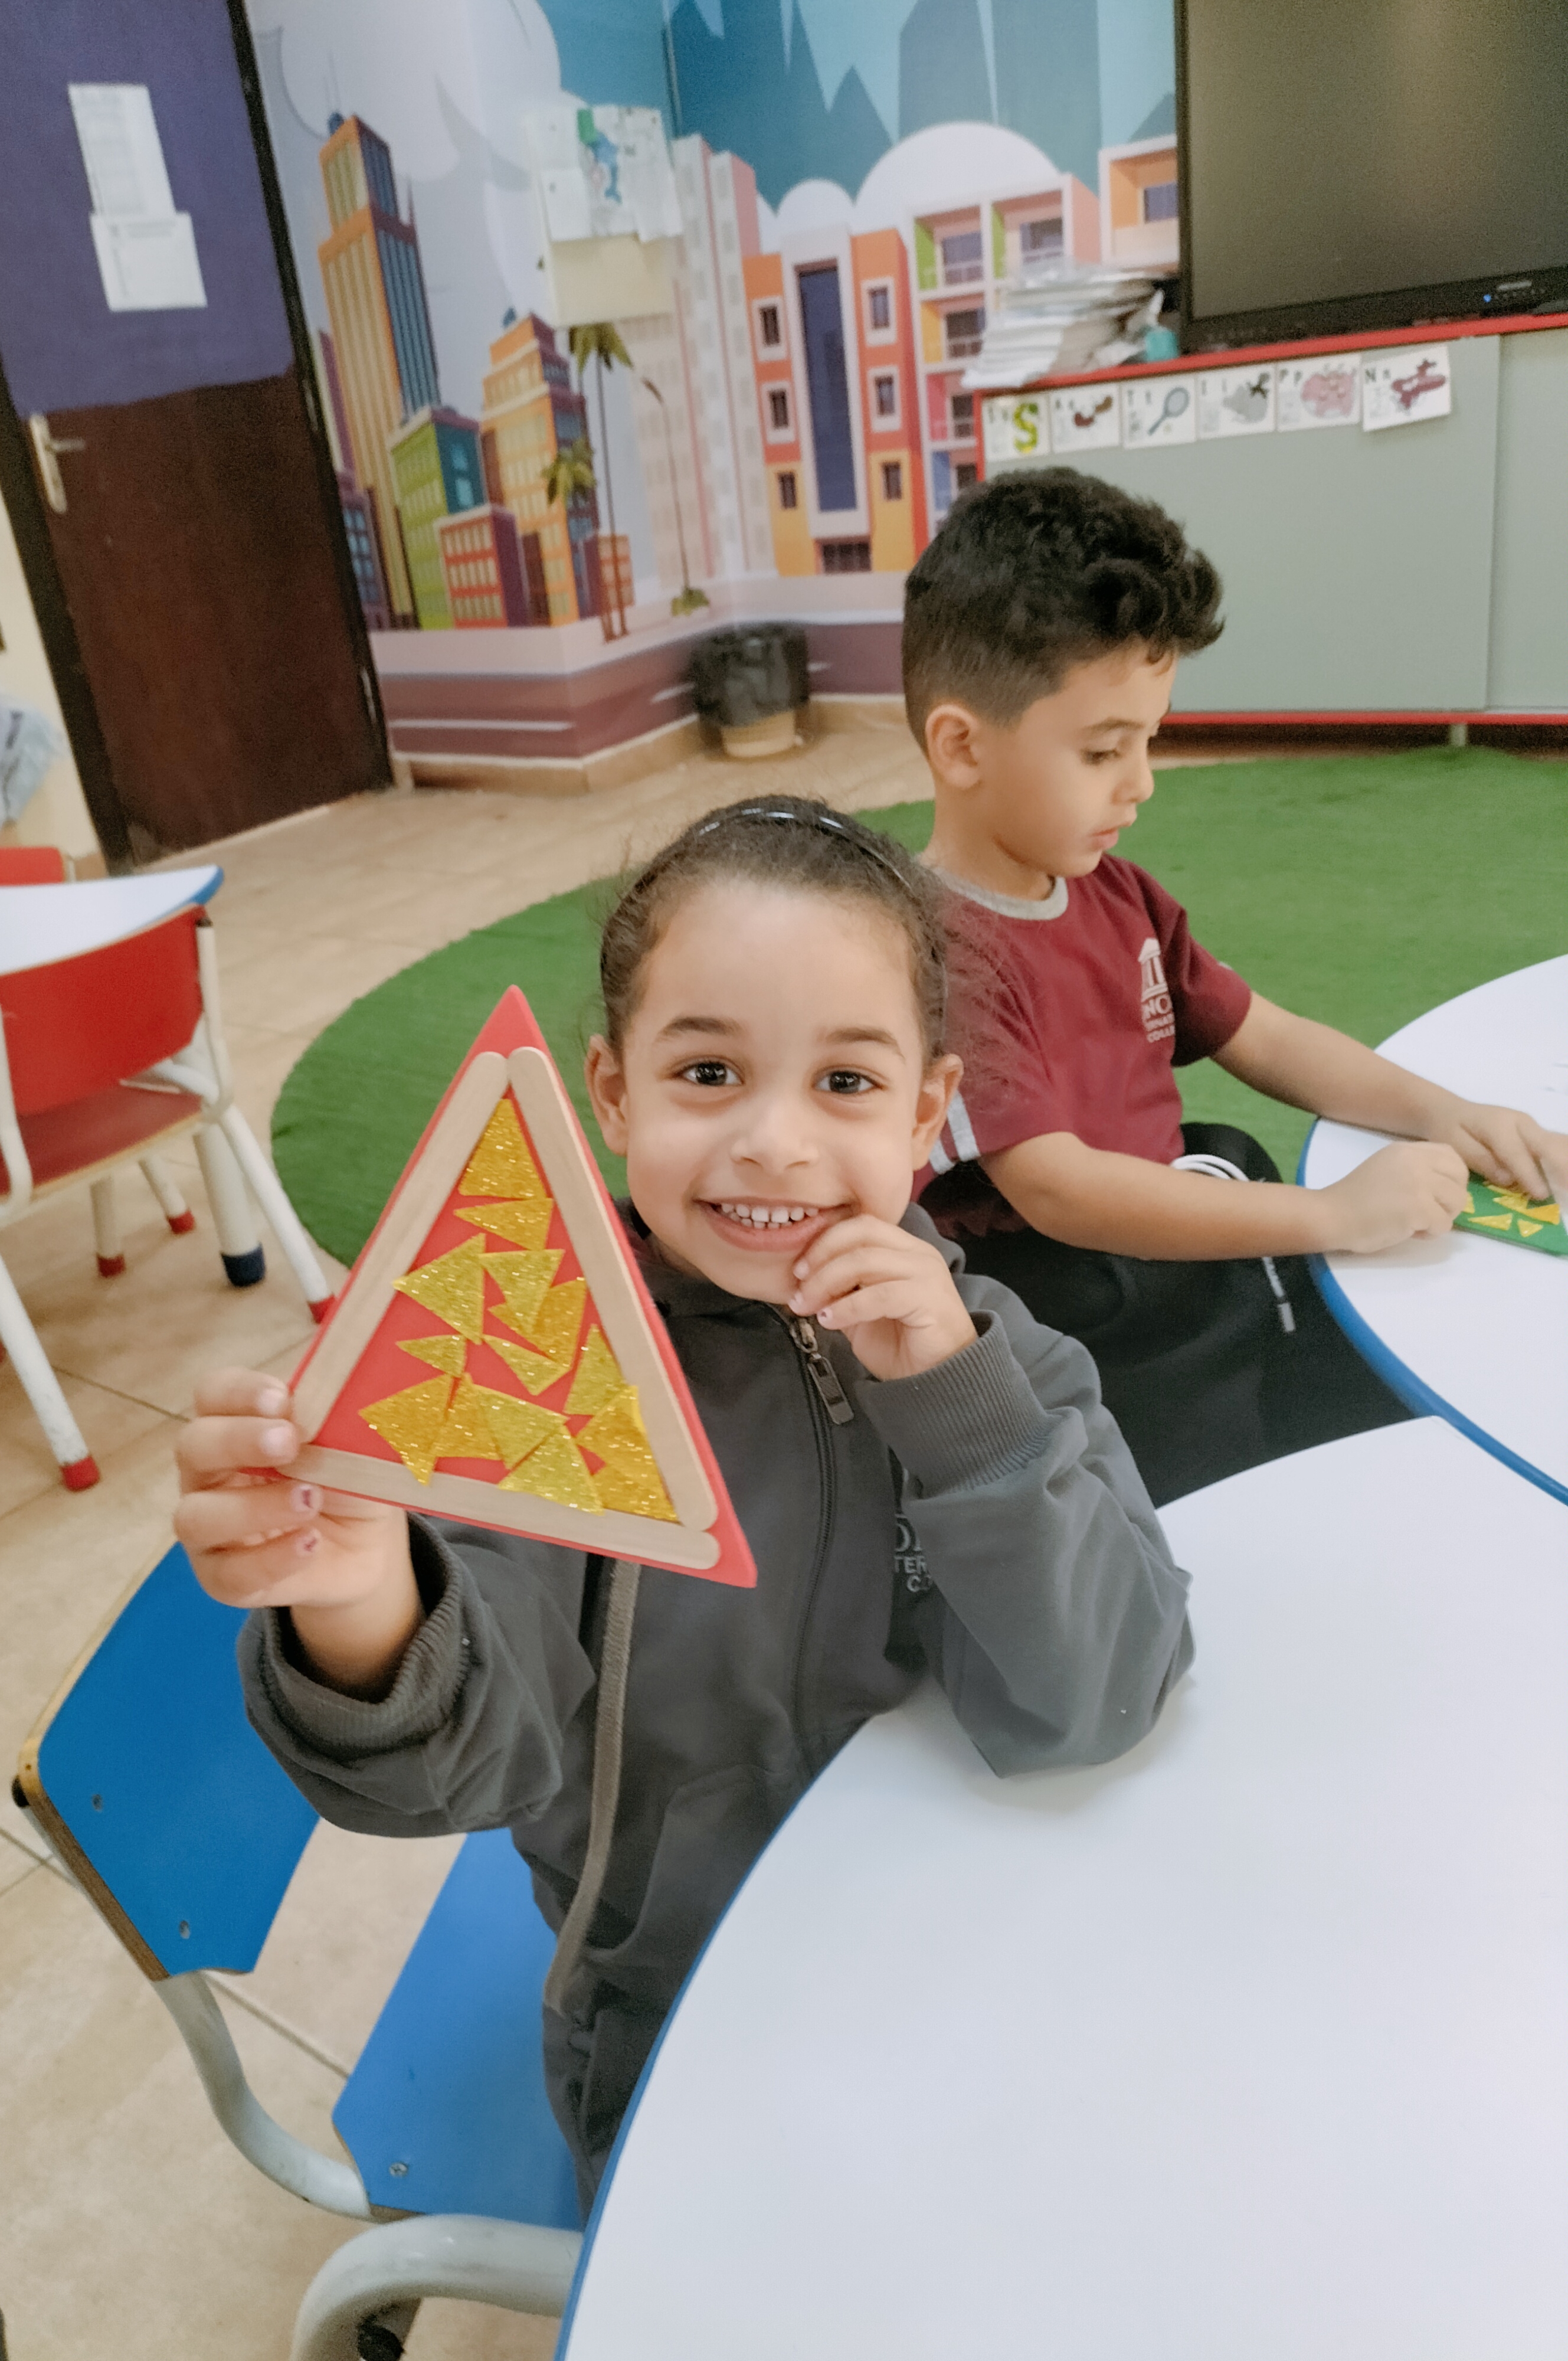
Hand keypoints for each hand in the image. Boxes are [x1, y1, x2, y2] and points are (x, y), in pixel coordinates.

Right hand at [175, 1368, 420, 1695]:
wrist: (366, 1545)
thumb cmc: (346, 1478)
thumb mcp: (354, 1444)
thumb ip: (338, 1421)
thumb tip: (344, 1400)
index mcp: (234, 1425)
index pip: (213, 1395)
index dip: (238, 1392)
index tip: (281, 1398)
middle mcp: (209, 1473)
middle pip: (193, 1447)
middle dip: (238, 1440)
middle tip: (289, 1442)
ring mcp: (208, 1528)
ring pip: (197, 1516)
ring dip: (253, 1506)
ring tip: (310, 1500)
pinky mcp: (222, 1577)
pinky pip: (229, 1573)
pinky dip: (271, 1558)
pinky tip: (309, 1542)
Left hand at [787, 1216, 976, 1381]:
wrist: (938, 1380)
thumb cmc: (902, 1344)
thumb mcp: (860, 1311)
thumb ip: (840, 1290)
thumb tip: (803, 1279)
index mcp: (904, 1249)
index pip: (860, 1225)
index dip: (824, 1242)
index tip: (798, 1271)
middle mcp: (918, 1253)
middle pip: (861, 1234)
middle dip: (821, 1258)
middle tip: (799, 1287)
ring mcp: (927, 1273)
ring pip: (865, 1261)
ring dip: (826, 1283)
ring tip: (809, 1307)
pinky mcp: (930, 1298)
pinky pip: (879, 1294)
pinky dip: (846, 1307)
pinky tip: (830, 1321)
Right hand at [1320, 1141, 1468, 1254]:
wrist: (1331, 1216)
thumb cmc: (1355, 1199)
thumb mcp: (1388, 1169)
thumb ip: (1415, 1169)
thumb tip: (1445, 1187)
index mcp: (1408, 1150)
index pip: (1452, 1157)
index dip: (1452, 1178)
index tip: (1436, 1194)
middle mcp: (1416, 1160)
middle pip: (1460, 1179)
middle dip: (1450, 1200)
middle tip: (1428, 1211)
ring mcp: (1419, 1183)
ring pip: (1456, 1202)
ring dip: (1441, 1217)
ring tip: (1416, 1222)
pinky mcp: (1419, 1207)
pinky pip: (1444, 1224)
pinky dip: (1429, 1233)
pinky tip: (1408, 1231)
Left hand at [1435, 1102, 1567, 1205]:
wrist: (1450, 1110)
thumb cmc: (1450, 1130)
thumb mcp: (1455, 1145)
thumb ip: (1481, 1160)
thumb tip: (1508, 1179)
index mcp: (1499, 1125)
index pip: (1517, 1153)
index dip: (1530, 1175)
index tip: (1542, 1195)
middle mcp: (1521, 1122)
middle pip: (1548, 1145)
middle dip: (1562, 1168)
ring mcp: (1531, 1126)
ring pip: (1557, 1144)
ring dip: (1566, 1165)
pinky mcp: (1535, 1133)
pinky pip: (1555, 1146)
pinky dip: (1563, 1161)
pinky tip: (1565, 1178)